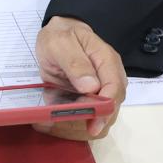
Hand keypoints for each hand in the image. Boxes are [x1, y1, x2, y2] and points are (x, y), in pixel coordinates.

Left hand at [33, 16, 127, 140]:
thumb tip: (91, 87)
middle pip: (110, 111)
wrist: (58, 34)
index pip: (115, 90)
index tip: (91, 124)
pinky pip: (83, 120)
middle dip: (87, 123)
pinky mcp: (86, 101)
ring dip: (75, 128)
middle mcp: (108, 80)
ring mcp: (98, 92)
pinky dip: (67, 126)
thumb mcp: (61, 42)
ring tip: (48, 125)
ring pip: (97, 120)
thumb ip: (75, 62)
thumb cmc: (62, 35)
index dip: (105, 109)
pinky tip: (47, 124)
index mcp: (107, 63)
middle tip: (58, 124)